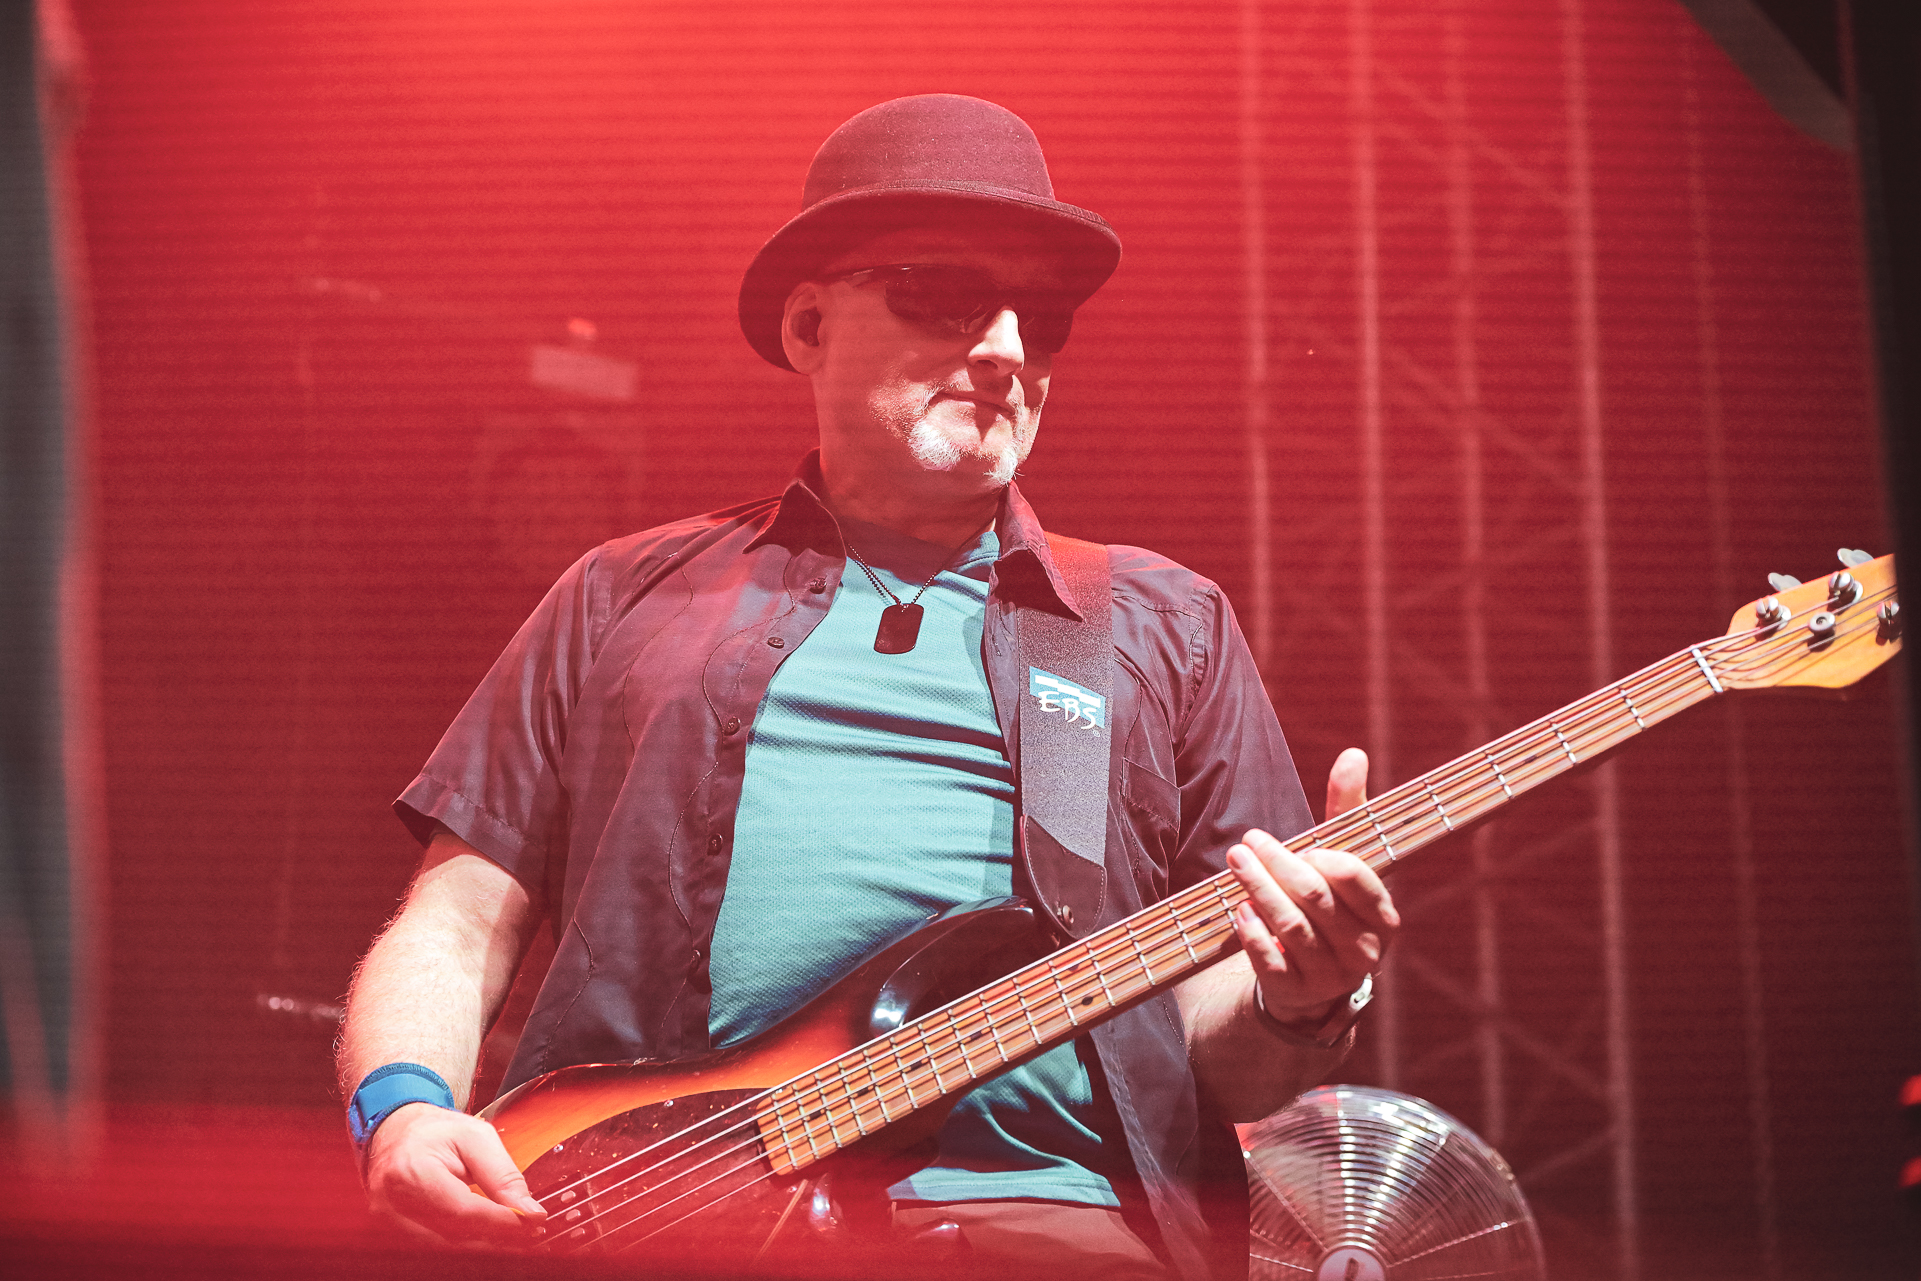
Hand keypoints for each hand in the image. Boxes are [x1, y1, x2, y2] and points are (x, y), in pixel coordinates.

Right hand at [363, 1101, 546, 1246]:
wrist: (395, 1132)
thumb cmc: (433, 1131)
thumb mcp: (477, 1137)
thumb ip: (503, 1176)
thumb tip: (529, 1210)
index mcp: (412, 1172)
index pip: (462, 1211)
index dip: (502, 1222)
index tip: (534, 1222)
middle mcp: (393, 1203)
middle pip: (454, 1235)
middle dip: (498, 1237)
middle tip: (532, 1232)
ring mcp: (389, 1222)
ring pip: (446, 1247)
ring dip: (484, 1244)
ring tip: (515, 1235)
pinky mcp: (394, 1233)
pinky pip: (434, 1247)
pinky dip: (464, 1243)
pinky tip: (488, 1236)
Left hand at [1226, 747, 1397, 1027]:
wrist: (1312, 976)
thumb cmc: (1330, 902)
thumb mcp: (1343, 860)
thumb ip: (1349, 810)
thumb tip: (1353, 753)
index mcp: (1383, 915)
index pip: (1359, 880)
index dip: (1326, 858)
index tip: (1302, 843)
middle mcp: (1364, 950)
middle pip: (1316, 899)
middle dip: (1278, 866)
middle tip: (1248, 841)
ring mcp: (1331, 976)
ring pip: (1291, 927)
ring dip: (1259, 890)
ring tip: (1235, 861)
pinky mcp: (1296, 992)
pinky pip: (1270, 962)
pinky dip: (1252, 933)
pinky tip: (1238, 909)